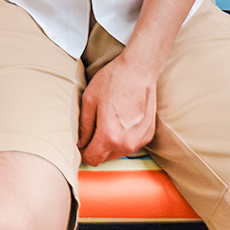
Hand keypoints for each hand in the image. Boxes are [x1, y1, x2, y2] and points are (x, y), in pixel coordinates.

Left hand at [78, 51, 158, 166]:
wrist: (139, 69)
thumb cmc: (113, 80)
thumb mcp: (89, 100)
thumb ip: (84, 126)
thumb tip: (80, 143)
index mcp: (109, 136)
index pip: (92, 159)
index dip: (84, 152)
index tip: (82, 143)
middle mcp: (127, 143)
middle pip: (105, 158)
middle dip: (96, 147)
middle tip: (94, 128)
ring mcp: (140, 140)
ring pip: (118, 152)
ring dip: (110, 143)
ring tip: (108, 121)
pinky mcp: (148, 135)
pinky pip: (130, 144)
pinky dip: (124, 137)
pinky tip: (122, 120)